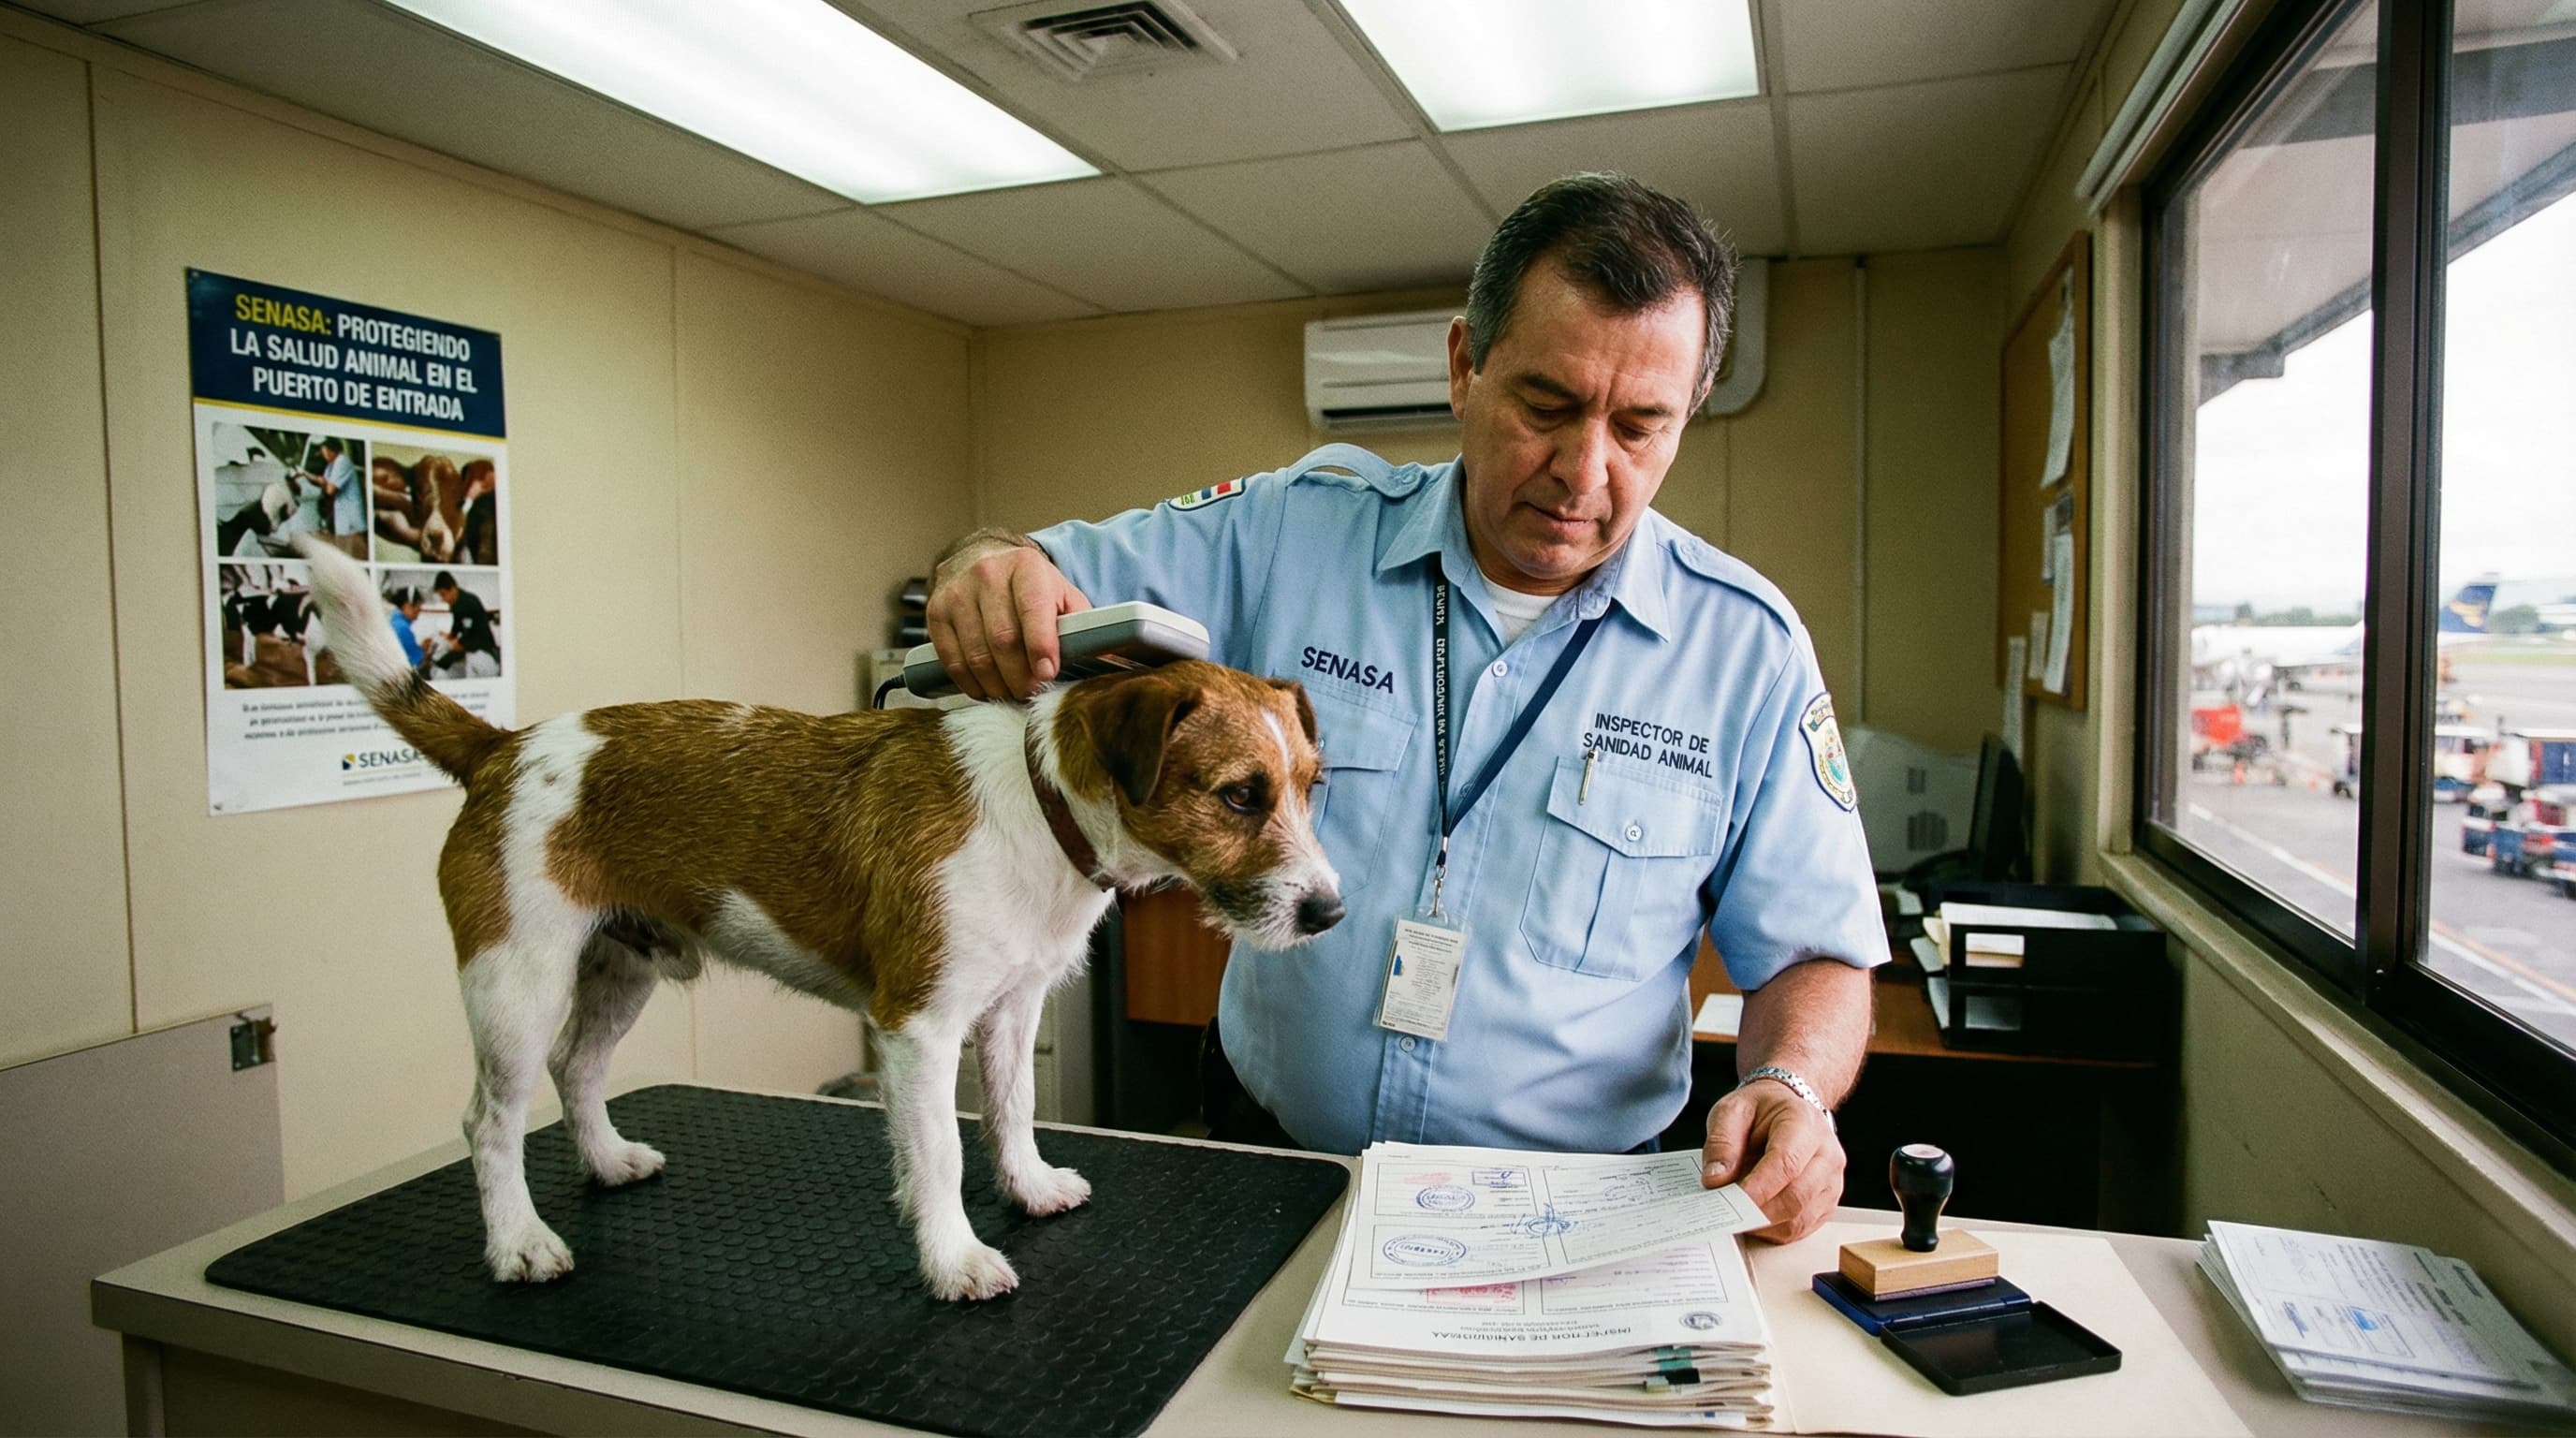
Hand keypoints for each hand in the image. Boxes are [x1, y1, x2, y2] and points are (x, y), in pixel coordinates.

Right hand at [925, 540, 1088, 699]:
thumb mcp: (1061, 593)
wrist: (981, 559)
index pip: (1033, 609)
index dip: (1041, 646)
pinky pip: (951, 659)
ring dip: (996, 685)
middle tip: (1032, 693)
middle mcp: (988, 575)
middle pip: (1003, 640)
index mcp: (1027, 568)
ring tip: (1011, 693)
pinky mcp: (936, 611)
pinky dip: (970, 683)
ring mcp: (958, 593)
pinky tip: (985, 689)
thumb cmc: (1029, 586)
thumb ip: (1083, 623)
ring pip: (976, 655)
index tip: (1048, 673)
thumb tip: (1111, 659)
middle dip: (1020, 676)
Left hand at [1700, 1079, 1844, 1241]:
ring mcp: (1831, 1180)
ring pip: (1799, 1219)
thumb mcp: (1732, 1110)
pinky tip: (1755, 1216)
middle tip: (1726, 1212)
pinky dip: (1774, 1230)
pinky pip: (1801, 1228)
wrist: (1789, 1108)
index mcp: (1804, 1124)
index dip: (1757, 1189)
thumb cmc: (1762, 1109)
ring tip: (1738, 1211)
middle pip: (1796, 1197)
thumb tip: (1715, 1180)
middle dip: (1756, 1211)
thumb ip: (1721, 1142)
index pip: (1786, 1164)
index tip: (1729, 1202)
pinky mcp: (1828, 1201)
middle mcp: (1827, 1154)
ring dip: (1763, 1224)